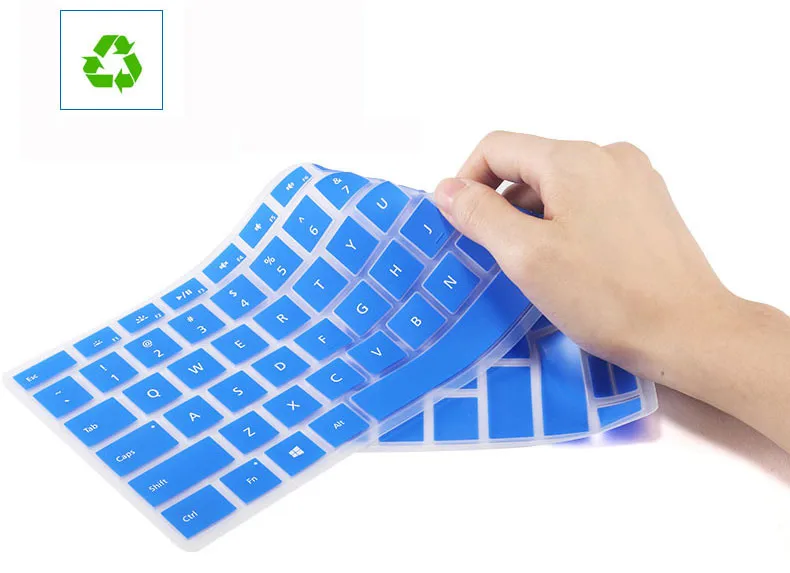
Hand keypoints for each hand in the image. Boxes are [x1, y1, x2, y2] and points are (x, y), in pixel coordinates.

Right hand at [433, 131, 734, 382]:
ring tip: (539, 267)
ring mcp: (635, 177)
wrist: (690, 332)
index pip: (497, 148)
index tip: (462, 227)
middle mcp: (608, 154)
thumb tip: (446, 189)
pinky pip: (591, 198)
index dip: (467, 183)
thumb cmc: (606, 297)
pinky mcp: (651, 202)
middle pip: (530, 165)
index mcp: (574, 159)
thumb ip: (479, 215)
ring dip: (535, 216)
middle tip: (499, 258)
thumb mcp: (526, 257)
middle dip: (503, 205)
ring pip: (560, 184)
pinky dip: (567, 221)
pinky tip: (573, 262)